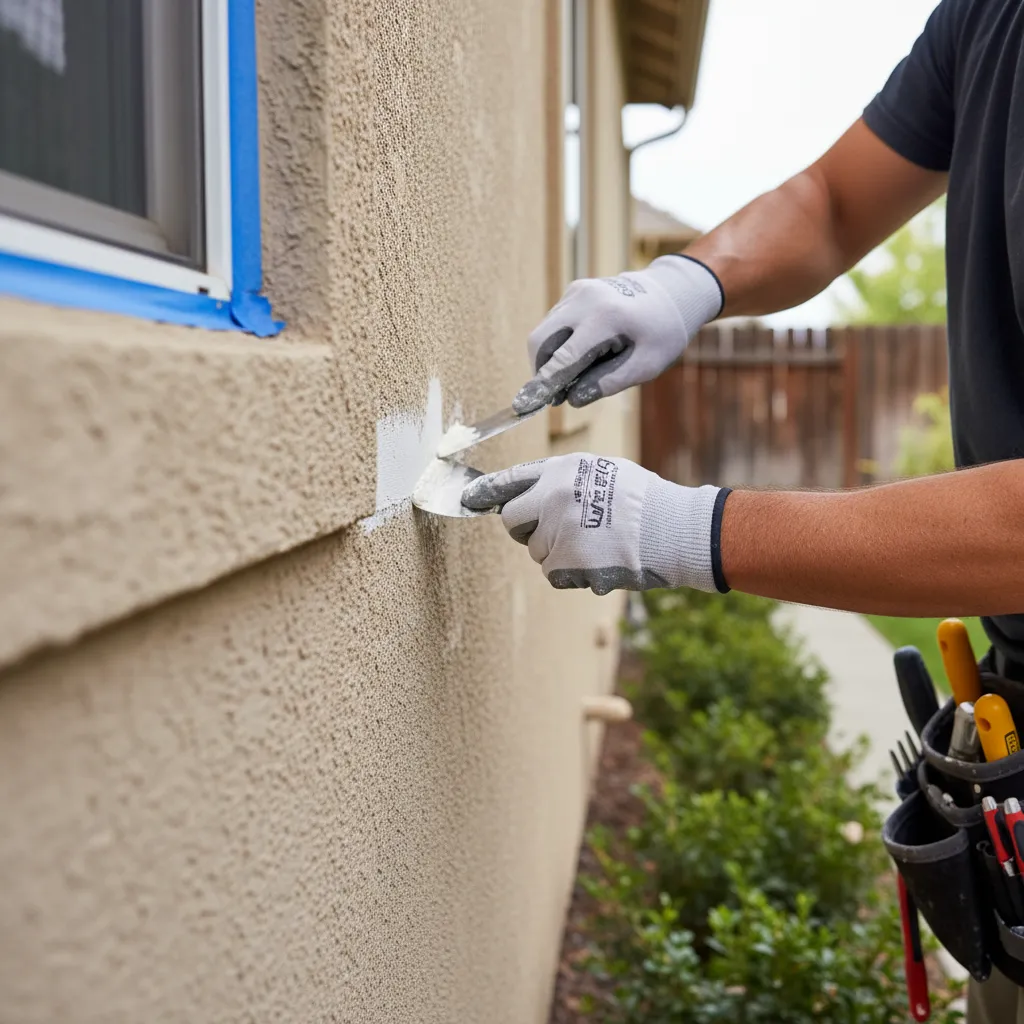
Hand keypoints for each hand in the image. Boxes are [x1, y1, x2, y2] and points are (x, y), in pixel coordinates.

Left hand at [461, 453, 728, 595]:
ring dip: (555, 552)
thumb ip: (564, 479)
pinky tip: (597, 561)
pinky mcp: (567, 563)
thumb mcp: (602, 471)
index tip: (467, 499)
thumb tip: (535, 493)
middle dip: (524, 528)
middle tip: (551, 531)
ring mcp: (558, 531)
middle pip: (511, 520)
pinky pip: (553, 574)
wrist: (672, 529)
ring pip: (535, 550)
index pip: (509, 481)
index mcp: (560, 471)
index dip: (485, 492)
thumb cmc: (643, 500)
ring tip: (593, 543)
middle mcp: (552, 498)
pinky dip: (570, 573)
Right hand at [512, 255, 722, 413]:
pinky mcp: (573, 292)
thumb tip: (573, 399)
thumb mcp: (646, 365)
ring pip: (544, 332)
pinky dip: (559, 344)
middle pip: (540, 340)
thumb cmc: (663, 332)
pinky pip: (554, 323)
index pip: (563, 357)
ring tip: (577, 375)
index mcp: (605, 317)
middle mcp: (584, 299)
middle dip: (540, 371)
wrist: (672, 292)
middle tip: (555, 395)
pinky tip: (582, 354)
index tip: (527, 404)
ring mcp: (576, 292)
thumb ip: (609, 383)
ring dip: (550, 359)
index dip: (544, 384)